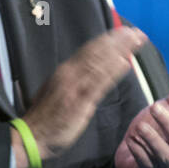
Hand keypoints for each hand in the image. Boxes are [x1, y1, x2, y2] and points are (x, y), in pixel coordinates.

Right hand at [14, 27, 147, 167]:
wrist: (32, 135)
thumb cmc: (45, 116)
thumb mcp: (56, 90)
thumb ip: (72, 79)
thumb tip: (87, 69)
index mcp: (64, 71)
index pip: (88, 50)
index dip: (107, 40)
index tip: (123, 31)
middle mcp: (69, 74)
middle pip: (96, 52)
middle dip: (117, 41)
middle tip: (136, 32)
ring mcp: (74, 87)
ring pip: (99, 64)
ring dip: (119, 51)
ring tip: (136, 41)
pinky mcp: (80, 103)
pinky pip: (98, 84)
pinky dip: (111, 73)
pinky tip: (124, 64)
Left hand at [115, 69, 168, 167]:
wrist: (135, 156)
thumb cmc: (155, 129)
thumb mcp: (167, 109)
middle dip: (168, 122)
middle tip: (153, 107)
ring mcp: (165, 160)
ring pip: (167, 155)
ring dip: (153, 140)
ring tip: (139, 126)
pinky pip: (146, 163)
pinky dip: (138, 151)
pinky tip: (130, 140)